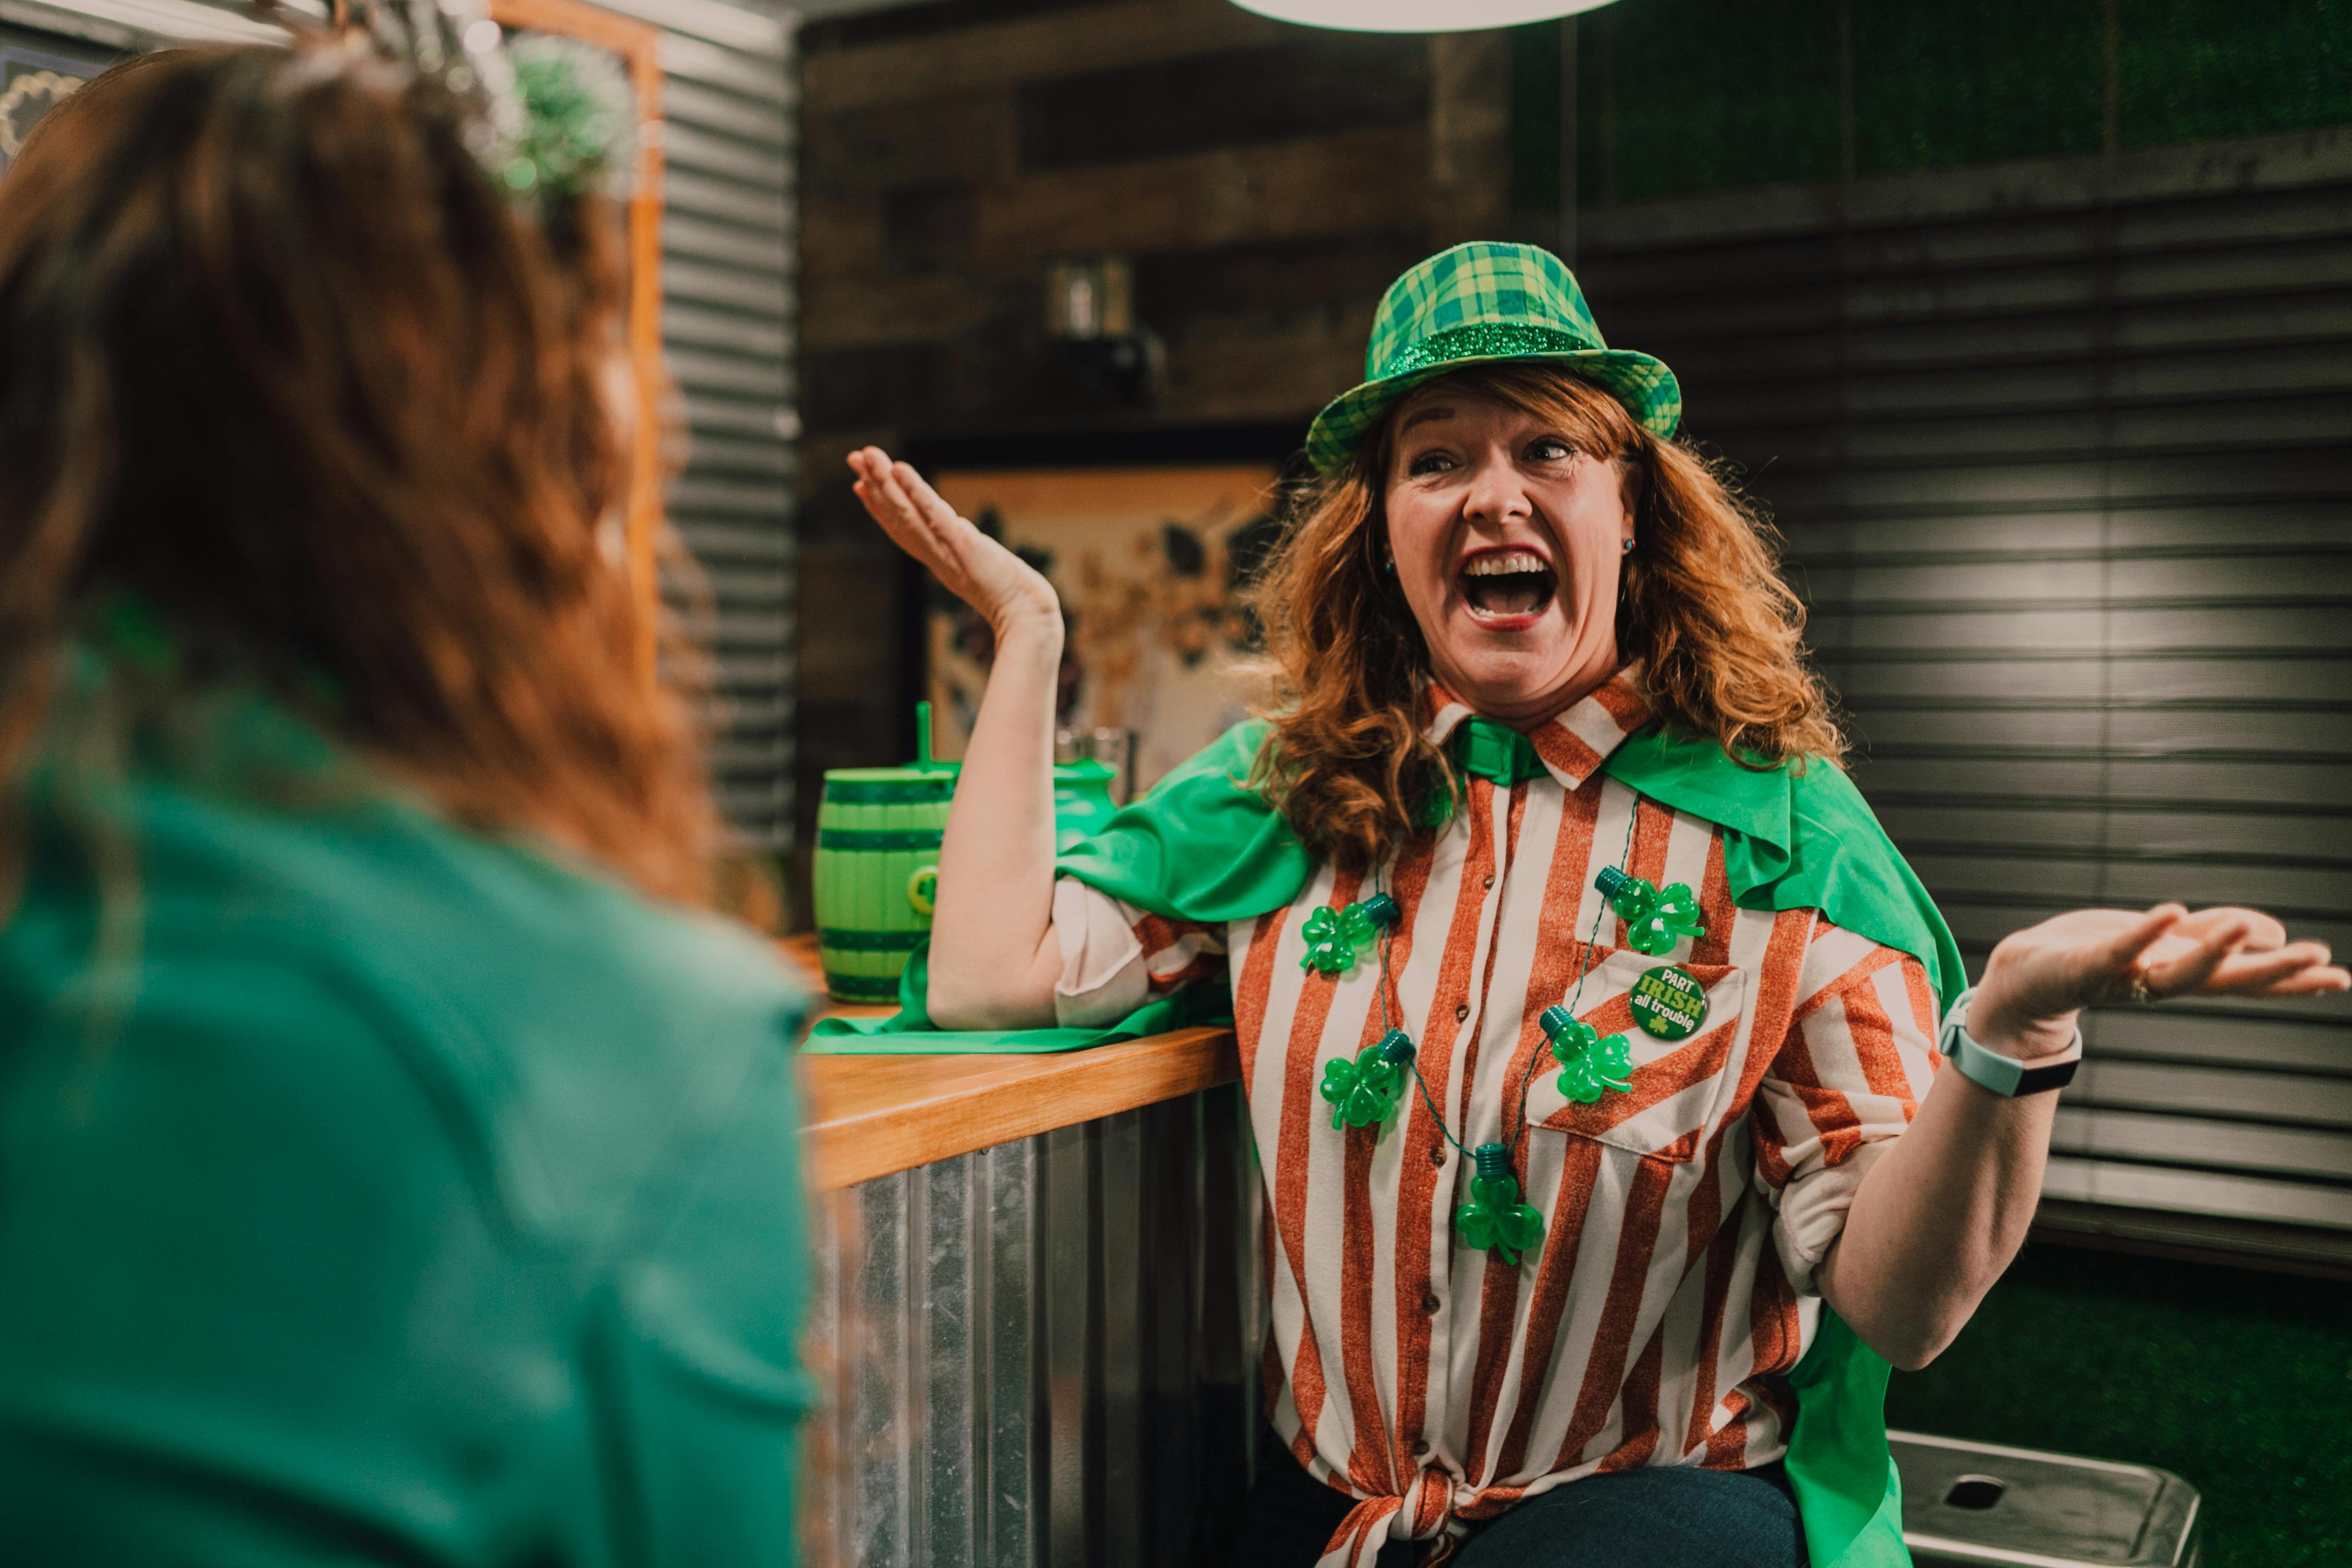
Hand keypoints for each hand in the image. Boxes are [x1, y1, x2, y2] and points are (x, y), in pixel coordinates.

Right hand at [847, 446, 1060, 636]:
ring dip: (884, 482)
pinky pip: (933, 513)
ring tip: (866, 456)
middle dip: (874, 486)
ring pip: (906, 511)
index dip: (879, 508)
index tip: (861, 485)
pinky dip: (914, 490)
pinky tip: (898, 469)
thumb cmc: (1012, 598)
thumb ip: (966, 546)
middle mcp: (935, 554)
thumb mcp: (981, 565)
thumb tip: (961, 527)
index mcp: (938, 560)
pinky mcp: (961, 543)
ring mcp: (945, 549)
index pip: (901, 529)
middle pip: (896, 516)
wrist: (1027, 617)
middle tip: (853, 457)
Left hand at [1968, 904, 2349, 1057]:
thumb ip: (2208, 935)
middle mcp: (2158, 982)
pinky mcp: (2084, 966)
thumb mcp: (2159, 939)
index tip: (2340, 978)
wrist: (2022, 978)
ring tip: (2254, 930)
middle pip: (2224, 982)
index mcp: (2179, 973)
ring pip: (2178, 972)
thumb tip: (2273, 931)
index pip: (2244, 977)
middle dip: (2274, 974)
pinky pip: (2118, 950)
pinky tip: (2173, 910)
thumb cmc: (2091, 956)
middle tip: (2325, 963)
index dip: (2291, 979)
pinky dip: (2145, 934)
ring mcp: (2123, 978)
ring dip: (2218, 950)